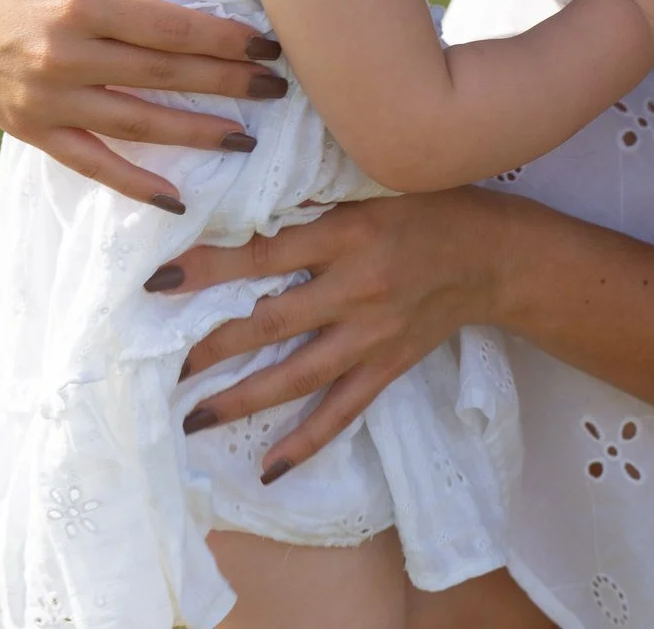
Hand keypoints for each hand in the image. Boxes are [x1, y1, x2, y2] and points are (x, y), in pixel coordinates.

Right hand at [0, 0, 285, 207]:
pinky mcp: (31, 128)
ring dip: (195, 134)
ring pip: (137, 124)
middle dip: (228, 84)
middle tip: (282, 89)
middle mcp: (66, 55)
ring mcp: (48, 99)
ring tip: (248, 139)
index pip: (171, 28)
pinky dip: (133, 184)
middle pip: (165, 76)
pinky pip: (90, 164)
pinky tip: (178, 200)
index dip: (226, 40)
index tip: (272, 47)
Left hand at [150, 191, 509, 478]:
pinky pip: (343, 411)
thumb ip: (315, 199)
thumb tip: (245, 205)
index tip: (160, 281)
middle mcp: (358, 287)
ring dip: (242, 398)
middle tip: (162, 364)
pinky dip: (306, 442)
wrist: (493, 255)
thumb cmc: (430, 207)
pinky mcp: (388, 366)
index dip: (210, 268)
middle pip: (271, 320)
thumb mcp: (373, 186)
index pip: (265, 254)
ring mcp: (373, 335)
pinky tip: (269, 467)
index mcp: (349, 234)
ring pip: (298, 375)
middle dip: (212, 345)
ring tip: (193, 417)